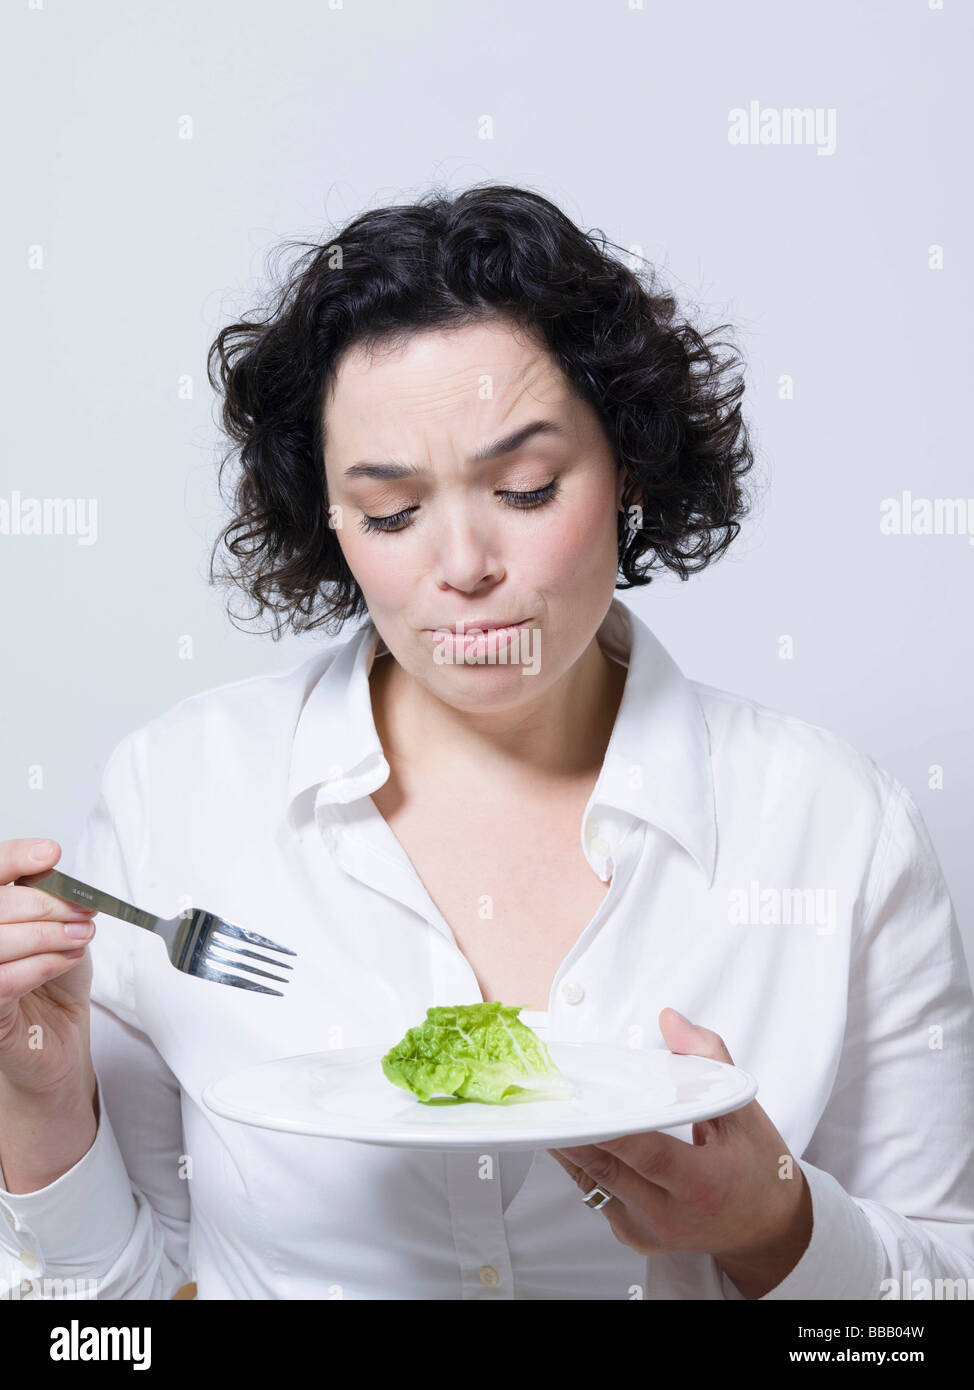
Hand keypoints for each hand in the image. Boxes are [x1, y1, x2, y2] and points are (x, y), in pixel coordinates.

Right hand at [0, 838, 97, 1093]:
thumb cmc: (54, 984)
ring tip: (80, 938)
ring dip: (48, 935)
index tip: (50, 853)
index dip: (14, 857)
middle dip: (46, 904)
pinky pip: (4, 982)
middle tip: (82, 914)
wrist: (57, 1040)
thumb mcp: (60, 932)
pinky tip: (66, 961)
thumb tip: (61, 880)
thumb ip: (53, 905)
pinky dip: (41, 965)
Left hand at [547, 1007, 812, 1298]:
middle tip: (546, 1095)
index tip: (579, 1099)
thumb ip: (708, 1060)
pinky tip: (570, 1134)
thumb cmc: (759, 1170)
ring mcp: (647, 1230)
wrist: (769, 1231)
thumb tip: (670, 1020)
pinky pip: (596, 1194)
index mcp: (702, 1184)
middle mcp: (669, 1214)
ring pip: (591, 1182)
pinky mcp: (632, 1235)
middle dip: (572, 1131)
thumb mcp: (744, 1112)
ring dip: (568, 1145)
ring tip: (547, 1109)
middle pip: (606, 1169)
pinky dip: (583, 1162)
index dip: (608, 1127)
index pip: (646, 1153)